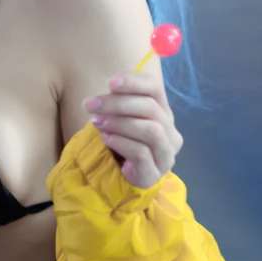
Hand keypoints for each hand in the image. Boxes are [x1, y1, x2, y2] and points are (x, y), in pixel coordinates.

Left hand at [84, 69, 182, 187]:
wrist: (120, 178)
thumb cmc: (120, 143)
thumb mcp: (119, 118)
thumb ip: (119, 103)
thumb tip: (110, 87)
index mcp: (163, 113)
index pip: (155, 89)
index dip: (134, 82)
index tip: (111, 82)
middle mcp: (170, 132)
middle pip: (150, 108)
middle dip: (117, 104)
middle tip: (91, 105)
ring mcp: (166, 155)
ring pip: (151, 130)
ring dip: (120, 123)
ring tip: (97, 122)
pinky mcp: (154, 173)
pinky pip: (141, 153)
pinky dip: (121, 142)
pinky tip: (106, 139)